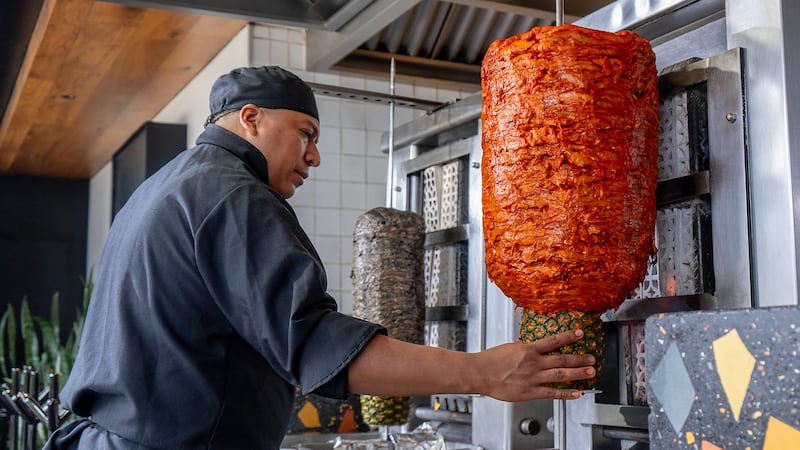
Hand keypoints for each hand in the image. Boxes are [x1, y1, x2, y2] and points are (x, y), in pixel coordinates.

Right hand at [476, 329, 595, 401]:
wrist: (480, 374)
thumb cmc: (490, 360)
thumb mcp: (508, 348)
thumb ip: (520, 347)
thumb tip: (525, 342)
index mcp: (528, 350)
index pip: (553, 341)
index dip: (569, 337)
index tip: (580, 334)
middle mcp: (534, 363)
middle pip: (562, 359)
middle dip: (579, 359)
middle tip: (592, 358)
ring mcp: (533, 378)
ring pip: (561, 375)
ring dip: (578, 373)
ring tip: (590, 373)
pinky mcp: (530, 392)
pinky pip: (552, 393)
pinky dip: (566, 393)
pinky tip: (576, 393)